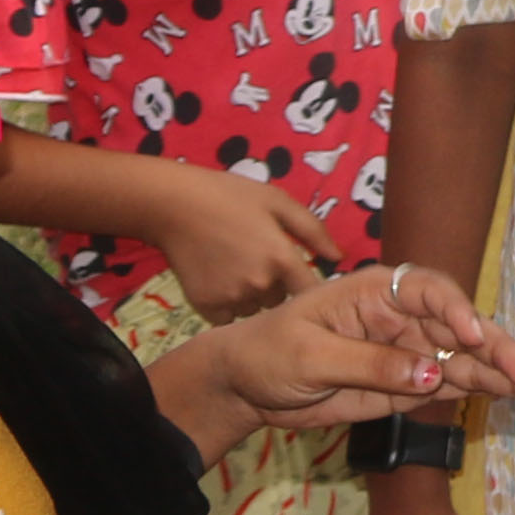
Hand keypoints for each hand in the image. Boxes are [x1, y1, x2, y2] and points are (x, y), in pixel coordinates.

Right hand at [149, 166, 340, 322]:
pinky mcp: (206, 306)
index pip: (311, 292)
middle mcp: (260, 284)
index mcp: (282, 258)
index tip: (301, 279)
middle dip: (277, 286)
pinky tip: (221, 282)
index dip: (310, 287)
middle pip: (282, 300)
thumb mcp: (278, 201)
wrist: (175, 205)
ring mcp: (232, 298)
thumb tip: (339, 257)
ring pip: (256, 311)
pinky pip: (229, 319)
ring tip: (238, 269)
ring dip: (253, 298)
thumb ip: (313, 230)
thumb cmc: (230, 196)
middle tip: (258, 260)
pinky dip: (228, 306)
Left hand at [211, 260, 514, 436]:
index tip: (474, 337)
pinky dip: (489, 391)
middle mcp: (402, 316)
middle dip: (500, 349)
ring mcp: (410, 351)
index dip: (457, 311)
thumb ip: (371, 365)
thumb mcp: (311, 357)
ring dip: (508, 373)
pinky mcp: (408, 384)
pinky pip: (455, 385)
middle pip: (461, 327)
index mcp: (376, 292)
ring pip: (468, 359)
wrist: (246, 385)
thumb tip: (431, 377)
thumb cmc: (269, 353)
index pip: (428, 290)